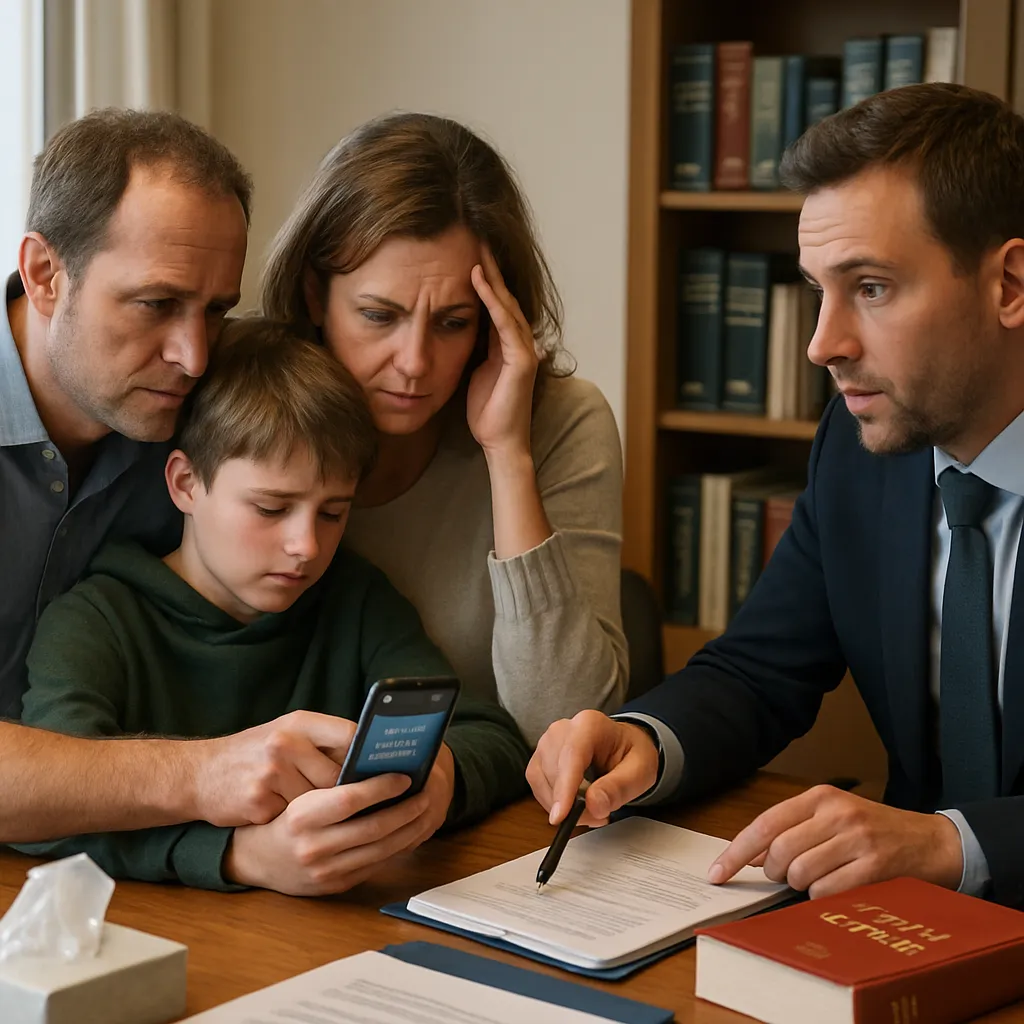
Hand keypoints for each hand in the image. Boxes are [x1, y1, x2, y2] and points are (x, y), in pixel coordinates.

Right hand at [189, 711, 356, 826]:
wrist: (198, 774)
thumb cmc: (254, 753)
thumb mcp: (287, 732)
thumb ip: (324, 741)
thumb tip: (371, 760)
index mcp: (299, 722)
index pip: (351, 736)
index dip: (370, 757)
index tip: (389, 772)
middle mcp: (285, 743)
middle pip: (338, 777)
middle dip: (351, 793)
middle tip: (367, 803)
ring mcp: (270, 774)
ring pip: (320, 803)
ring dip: (324, 814)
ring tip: (325, 812)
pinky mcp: (258, 803)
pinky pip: (295, 820)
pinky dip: (298, 824)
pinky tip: (291, 819)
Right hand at [225, 745, 455, 896]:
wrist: (256, 859)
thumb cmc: (282, 815)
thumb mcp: (298, 793)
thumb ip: (331, 782)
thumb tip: (375, 764)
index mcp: (301, 816)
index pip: (350, 799)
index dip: (382, 787)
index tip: (405, 776)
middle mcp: (312, 847)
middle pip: (373, 828)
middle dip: (406, 810)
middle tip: (426, 791)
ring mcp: (325, 871)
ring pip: (380, 850)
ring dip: (408, 830)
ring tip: (423, 809)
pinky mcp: (335, 886)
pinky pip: (375, 865)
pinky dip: (396, 848)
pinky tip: (408, 832)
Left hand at [466, 245, 539, 456]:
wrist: (500, 442)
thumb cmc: (486, 413)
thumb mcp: (473, 373)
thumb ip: (473, 350)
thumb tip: (454, 332)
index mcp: (507, 345)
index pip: (496, 304)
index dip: (485, 280)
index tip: (468, 254)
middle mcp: (520, 343)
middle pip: (505, 297)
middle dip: (492, 268)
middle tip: (476, 238)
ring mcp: (524, 350)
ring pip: (507, 305)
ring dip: (492, 276)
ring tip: (478, 250)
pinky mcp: (522, 360)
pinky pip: (505, 323)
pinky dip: (492, 300)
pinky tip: (478, 280)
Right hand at [526, 710, 660, 826]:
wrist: (623, 746)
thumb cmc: (631, 754)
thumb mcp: (640, 771)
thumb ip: (619, 788)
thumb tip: (594, 805)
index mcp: (590, 725)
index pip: (571, 756)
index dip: (564, 788)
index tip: (561, 816)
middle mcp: (563, 729)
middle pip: (556, 772)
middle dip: (573, 803)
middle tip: (600, 815)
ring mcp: (547, 743)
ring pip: (542, 782)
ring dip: (564, 805)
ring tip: (592, 808)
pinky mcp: (539, 759)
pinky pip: (538, 787)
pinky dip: (554, 802)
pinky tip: (575, 802)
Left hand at [708, 785, 964, 898]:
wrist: (934, 843)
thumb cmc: (875, 832)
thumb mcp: (833, 818)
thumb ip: (792, 830)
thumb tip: (747, 856)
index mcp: (820, 797)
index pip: (764, 824)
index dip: (736, 852)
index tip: (716, 873)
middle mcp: (836, 813)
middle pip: (778, 852)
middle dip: (775, 872)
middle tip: (788, 875)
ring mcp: (856, 839)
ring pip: (799, 874)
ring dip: (802, 885)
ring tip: (822, 877)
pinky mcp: (873, 867)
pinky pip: (825, 892)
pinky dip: (824, 897)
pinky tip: (840, 887)